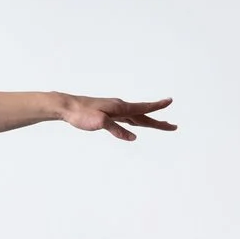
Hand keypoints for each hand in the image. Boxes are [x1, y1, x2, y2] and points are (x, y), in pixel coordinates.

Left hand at [60, 96, 175, 140]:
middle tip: (173, 126)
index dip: (158, 106)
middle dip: (158, 122)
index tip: (170, 101)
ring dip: (148, 122)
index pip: (143, 107)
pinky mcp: (107, 115)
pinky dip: (134, 123)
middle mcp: (120, 107)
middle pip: (143, 116)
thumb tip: (133, 137)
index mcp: (120, 107)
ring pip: (135, 117)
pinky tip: (135, 126)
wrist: (67, 107)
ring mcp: (114, 111)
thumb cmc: (82, 113)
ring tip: (160, 125)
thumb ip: (117, 130)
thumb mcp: (100, 122)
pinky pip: (126, 119)